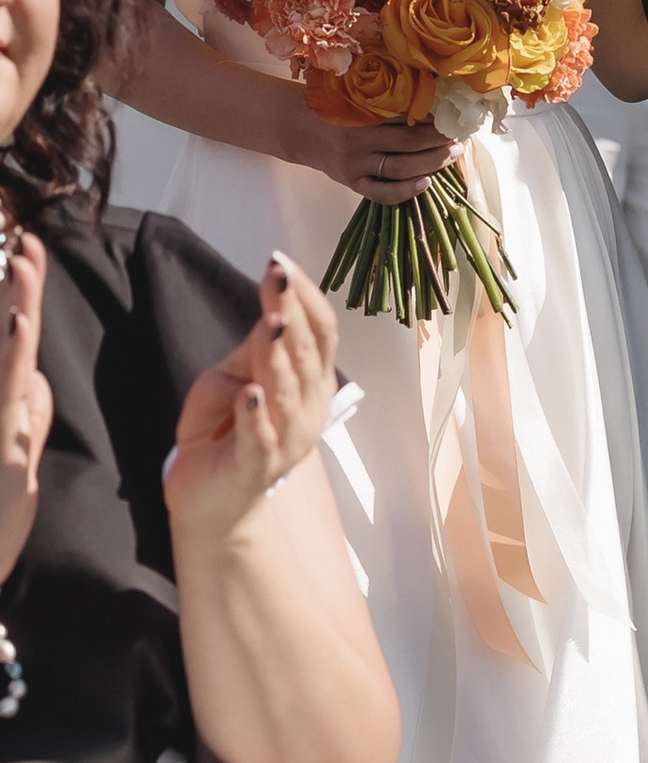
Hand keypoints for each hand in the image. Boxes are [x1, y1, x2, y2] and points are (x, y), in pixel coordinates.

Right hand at [0, 232, 52, 589]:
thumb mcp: (19, 460)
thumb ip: (28, 415)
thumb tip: (35, 377)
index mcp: (1, 406)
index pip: (13, 339)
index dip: (21, 298)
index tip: (30, 253)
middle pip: (2, 337)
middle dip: (15, 288)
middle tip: (27, 240)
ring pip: (1, 357)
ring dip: (12, 308)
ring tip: (23, 263)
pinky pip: (4, 398)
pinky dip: (11, 359)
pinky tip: (19, 328)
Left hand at [165, 253, 341, 539]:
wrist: (211, 499)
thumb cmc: (225, 429)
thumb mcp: (233, 375)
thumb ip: (252, 350)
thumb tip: (270, 318)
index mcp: (311, 383)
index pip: (321, 333)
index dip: (306, 297)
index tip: (281, 263)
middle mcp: (308, 409)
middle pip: (306, 354)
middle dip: (292, 311)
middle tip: (277, 276)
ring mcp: (286, 441)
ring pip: (286, 392)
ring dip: (277, 356)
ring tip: (270, 323)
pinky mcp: (254, 469)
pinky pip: (258, 440)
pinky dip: (254, 416)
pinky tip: (250, 394)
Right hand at [296, 111, 455, 203]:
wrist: (299, 129)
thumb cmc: (336, 108)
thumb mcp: (355, 95)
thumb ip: (385, 97)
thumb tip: (434, 91)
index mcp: (359, 112)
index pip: (404, 114)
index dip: (433, 115)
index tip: (454, 112)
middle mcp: (357, 140)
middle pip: (407, 142)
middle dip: (439, 138)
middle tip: (460, 133)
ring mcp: (354, 164)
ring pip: (400, 167)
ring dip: (432, 161)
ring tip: (453, 152)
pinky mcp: (352, 183)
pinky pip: (381, 193)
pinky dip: (405, 191)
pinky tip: (426, 183)